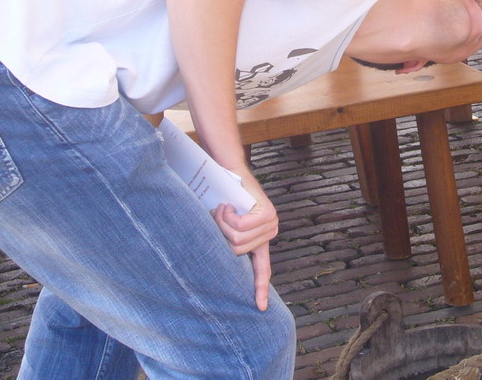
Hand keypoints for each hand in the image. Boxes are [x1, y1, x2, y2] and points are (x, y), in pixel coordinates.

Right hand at [211, 175, 277, 309]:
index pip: (263, 270)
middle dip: (221, 232)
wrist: (232, 173)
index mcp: (260, 242)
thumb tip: (211, 264)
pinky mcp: (267, 213)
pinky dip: (228, 216)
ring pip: (237, 239)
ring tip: (223, 208)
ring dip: (223, 222)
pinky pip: (241, 226)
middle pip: (236, 251)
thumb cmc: (225, 199)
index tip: (260, 308)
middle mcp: (269, 234)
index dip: (259, 289)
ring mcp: (271, 223)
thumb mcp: (225, 226)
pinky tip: (229, 205)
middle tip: (217, 215)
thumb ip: (225, 242)